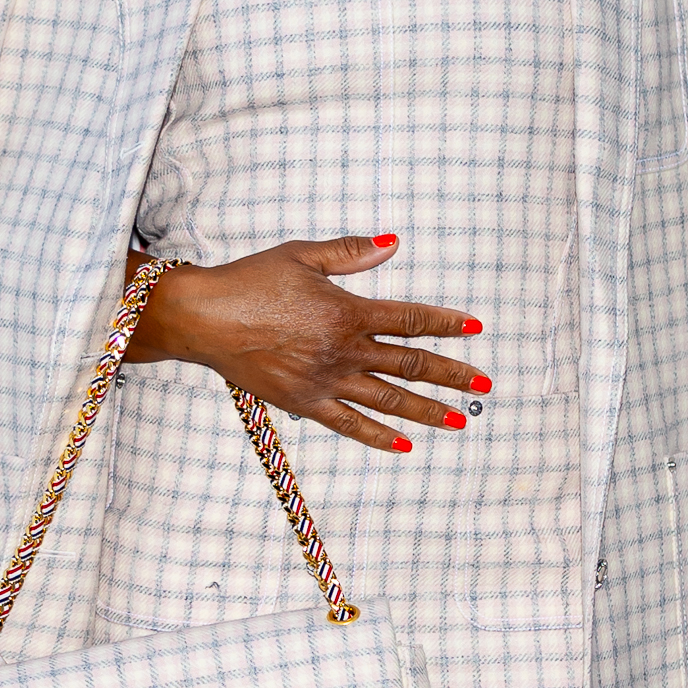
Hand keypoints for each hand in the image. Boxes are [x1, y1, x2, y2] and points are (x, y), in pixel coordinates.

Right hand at [124, 235, 486, 454]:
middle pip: (409, 364)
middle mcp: (343, 351)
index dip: (445, 323)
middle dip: (452, 375)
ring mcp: (326, 381)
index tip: (475, 327)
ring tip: (460, 421)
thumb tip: (393, 243)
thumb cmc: (249, 280)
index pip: (410, 319)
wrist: (203, 317)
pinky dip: (379, 436)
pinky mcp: (305, 403)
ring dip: (428, 411)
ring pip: (388, 399)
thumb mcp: (302, 255)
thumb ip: (351, 252)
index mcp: (347, 312)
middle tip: (485, 386)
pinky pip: (350, 425)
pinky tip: (405, 444)